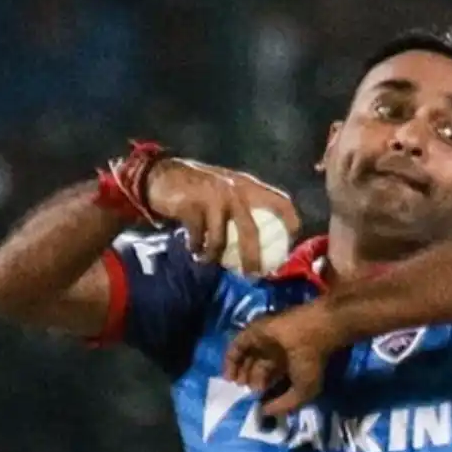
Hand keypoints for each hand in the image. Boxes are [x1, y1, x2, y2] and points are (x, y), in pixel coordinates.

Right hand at [147, 158, 300, 272]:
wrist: (160, 176)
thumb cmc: (198, 188)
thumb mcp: (225, 188)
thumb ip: (243, 205)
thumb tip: (264, 237)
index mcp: (247, 185)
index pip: (280, 201)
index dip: (290, 221)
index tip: (291, 242)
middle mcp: (233, 190)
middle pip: (250, 231)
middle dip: (253, 258)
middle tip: (253, 275)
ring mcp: (212, 197)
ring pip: (220, 240)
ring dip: (213, 256)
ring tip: (208, 261)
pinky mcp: (192, 206)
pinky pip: (199, 238)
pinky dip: (196, 248)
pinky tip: (193, 250)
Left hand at [223, 302, 345, 416]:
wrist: (309, 334)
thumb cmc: (309, 363)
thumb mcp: (302, 393)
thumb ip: (283, 406)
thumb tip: (264, 412)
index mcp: (289, 363)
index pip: (272, 377)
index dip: (263, 390)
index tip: (256, 402)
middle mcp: (275, 352)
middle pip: (256, 368)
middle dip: (249, 382)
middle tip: (243, 394)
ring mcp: (262, 341)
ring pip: (246, 358)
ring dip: (239, 373)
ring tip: (235, 387)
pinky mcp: (252, 332)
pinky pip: (236, 347)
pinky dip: (230, 361)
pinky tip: (228, 376)